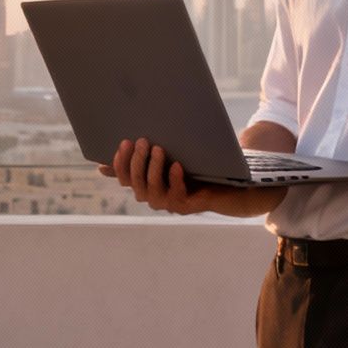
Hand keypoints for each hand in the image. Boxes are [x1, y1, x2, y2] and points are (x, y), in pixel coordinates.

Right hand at [98, 138, 281, 217]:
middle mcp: (153, 196)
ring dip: (152, 170)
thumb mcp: (170, 152)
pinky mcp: (186, 206)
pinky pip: (176, 197)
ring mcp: (169, 203)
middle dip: (136, 161)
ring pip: (151, 192)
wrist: (227, 181)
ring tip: (158, 148)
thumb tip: (121, 143)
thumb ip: (148, 149)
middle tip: (142, 140)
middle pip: (135, 184)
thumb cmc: (196, 163)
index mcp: (145, 183)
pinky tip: (176, 165)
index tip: (124, 141)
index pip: (123, 177)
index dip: (120, 162)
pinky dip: (174, 181)